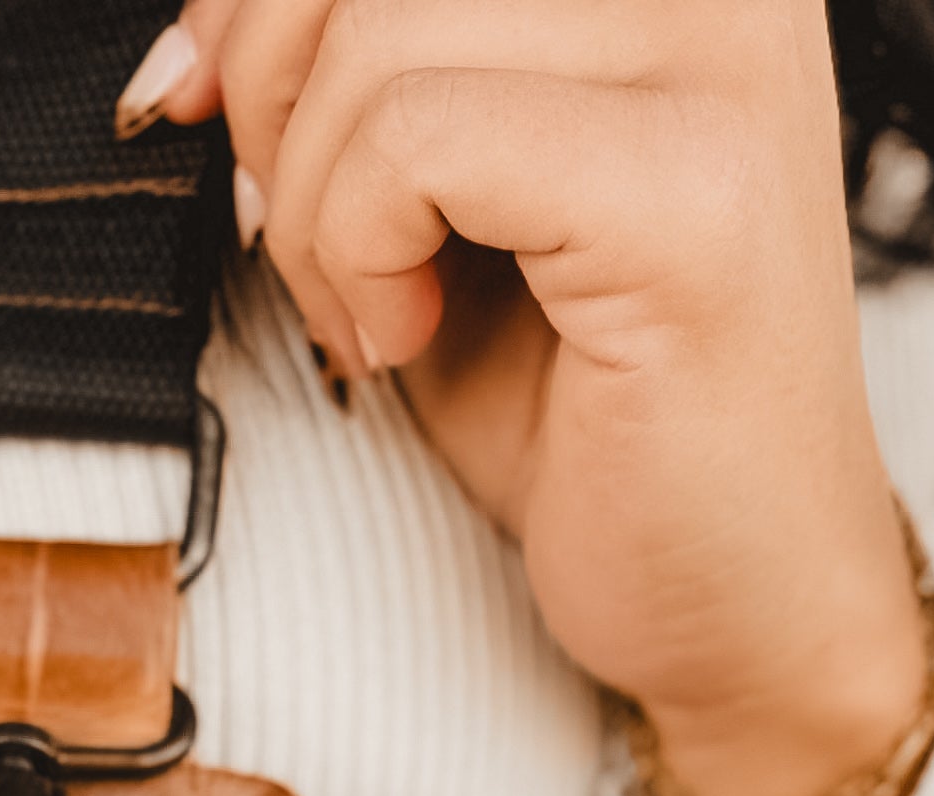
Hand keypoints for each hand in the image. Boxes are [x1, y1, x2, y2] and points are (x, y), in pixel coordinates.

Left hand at [123, 1, 932, 795]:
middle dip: (273, 94)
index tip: (212, 108)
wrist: (739, 599)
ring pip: (381, 34)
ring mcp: (717, 61)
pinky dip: (361, 252)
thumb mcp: (437, 203)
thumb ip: (346, 82)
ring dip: (316, 203)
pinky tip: (412, 335)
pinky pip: (417, 139)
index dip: (266, 3)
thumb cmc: (594, 415)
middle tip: (314, 245)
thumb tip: (194, 38)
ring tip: (378, 312)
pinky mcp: (688, 190)